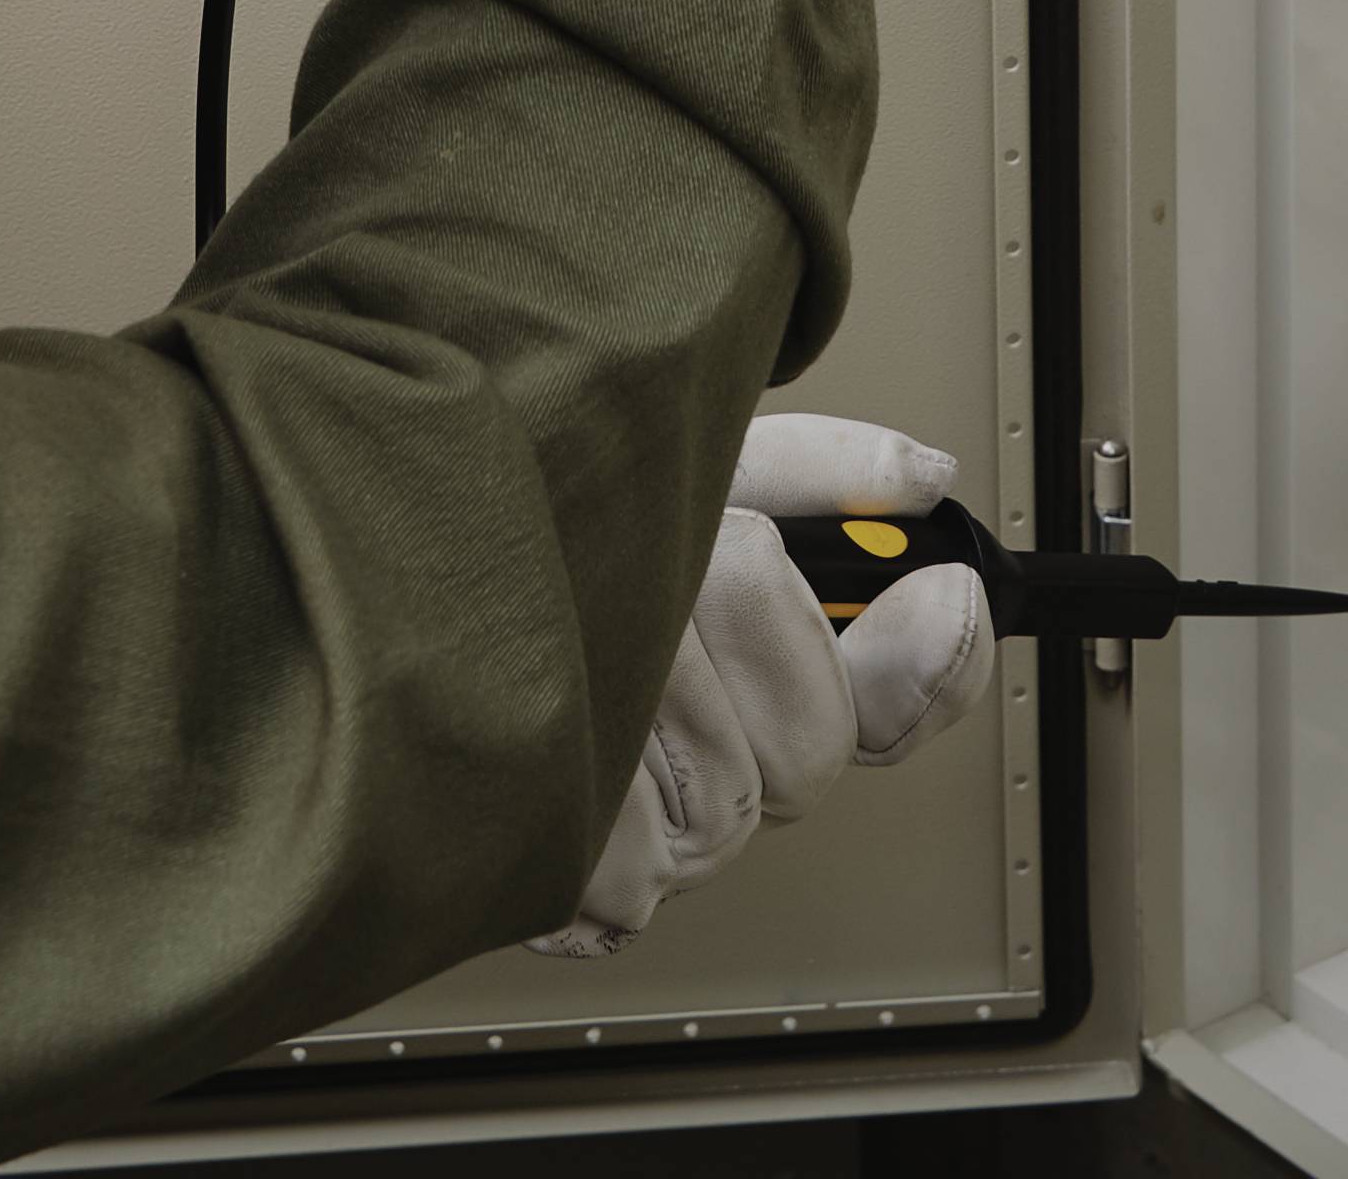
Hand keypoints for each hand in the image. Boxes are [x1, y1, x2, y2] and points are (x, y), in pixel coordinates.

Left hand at [535, 414, 999, 957]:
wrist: (408, 558)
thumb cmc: (545, 527)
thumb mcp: (696, 468)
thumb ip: (818, 466)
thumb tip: (922, 476)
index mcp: (769, 677)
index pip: (901, 705)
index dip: (937, 661)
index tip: (939, 584)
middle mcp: (730, 767)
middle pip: (816, 745)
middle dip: (756, 617)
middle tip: (691, 553)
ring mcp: (666, 839)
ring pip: (732, 775)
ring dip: (663, 655)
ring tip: (592, 600)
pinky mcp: (591, 881)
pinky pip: (639, 834)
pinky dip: (592, 743)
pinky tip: (556, 688)